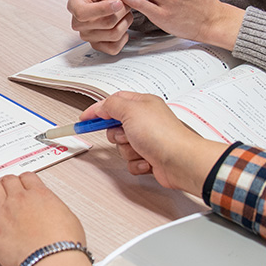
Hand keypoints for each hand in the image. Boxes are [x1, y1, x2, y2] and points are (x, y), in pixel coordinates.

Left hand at [0, 174, 93, 265]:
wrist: (52, 260)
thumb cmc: (65, 244)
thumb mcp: (68, 217)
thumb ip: (53, 207)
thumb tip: (48, 208)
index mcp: (40, 194)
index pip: (26, 177)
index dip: (23, 180)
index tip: (21, 184)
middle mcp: (19, 199)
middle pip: (7, 180)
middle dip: (6, 182)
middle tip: (3, 186)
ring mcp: (3, 212)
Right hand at [67, 0, 133, 54]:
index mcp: (74, 5)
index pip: (84, 13)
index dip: (104, 9)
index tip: (119, 2)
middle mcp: (78, 24)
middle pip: (106, 24)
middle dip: (122, 11)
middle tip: (126, 2)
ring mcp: (87, 36)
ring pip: (113, 35)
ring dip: (126, 21)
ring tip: (125, 11)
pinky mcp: (97, 46)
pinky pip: (114, 48)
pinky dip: (124, 37)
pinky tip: (122, 25)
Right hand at [81, 92, 229, 194]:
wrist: (180, 161)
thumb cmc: (161, 134)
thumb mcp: (130, 111)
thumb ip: (111, 105)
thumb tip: (101, 106)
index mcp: (143, 104)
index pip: (114, 102)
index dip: (97, 110)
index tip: (84, 119)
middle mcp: (146, 121)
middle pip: (115, 127)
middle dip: (116, 135)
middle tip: (125, 135)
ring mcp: (148, 140)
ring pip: (122, 147)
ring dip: (128, 151)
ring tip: (141, 150)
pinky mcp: (150, 157)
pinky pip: (131, 161)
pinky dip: (136, 164)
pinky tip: (148, 161)